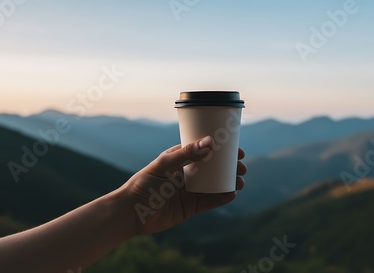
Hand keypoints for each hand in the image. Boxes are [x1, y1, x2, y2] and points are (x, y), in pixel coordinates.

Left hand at [118, 136, 246, 234]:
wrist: (131, 213)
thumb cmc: (144, 184)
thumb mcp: (165, 165)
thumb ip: (187, 154)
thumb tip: (210, 142)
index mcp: (179, 158)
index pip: (204, 150)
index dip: (221, 150)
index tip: (237, 149)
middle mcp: (186, 173)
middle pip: (213, 168)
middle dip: (230, 167)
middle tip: (242, 167)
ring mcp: (189, 190)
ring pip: (214, 184)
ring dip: (229, 182)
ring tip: (241, 181)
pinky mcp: (190, 207)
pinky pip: (210, 201)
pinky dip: (222, 198)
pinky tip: (232, 194)